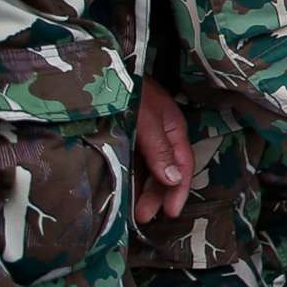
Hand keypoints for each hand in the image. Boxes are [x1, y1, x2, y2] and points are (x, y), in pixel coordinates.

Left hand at [133, 82, 190, 225]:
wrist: (103, 69)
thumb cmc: (129, 90)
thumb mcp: (147, 119)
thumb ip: (160, 149)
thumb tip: (174, 180)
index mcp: (174, 128)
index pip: (183, 165)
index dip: (179, 191)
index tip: (170, 212)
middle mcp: (161, 134)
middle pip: (166, 171)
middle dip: (158, 195)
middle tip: (144, 217)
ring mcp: (143, 135)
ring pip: (149, 169)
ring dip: (144, 190)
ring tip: (134, 211)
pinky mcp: (125, 135)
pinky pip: (133, 162)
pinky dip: (133, 177)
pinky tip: (125, 190)